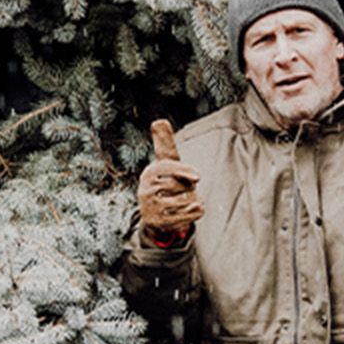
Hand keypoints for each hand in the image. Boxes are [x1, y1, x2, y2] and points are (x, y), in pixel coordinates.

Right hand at [138, 118, 203, 239]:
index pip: (169, 168)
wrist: (154, 215)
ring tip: (183, 201)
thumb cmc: (164, 183)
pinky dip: (195, 212)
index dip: (185, 171)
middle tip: (182, 190)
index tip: (198, 177)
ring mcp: (151, 208)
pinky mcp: (159, 223)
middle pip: (182, 186)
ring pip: (188, 201)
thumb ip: (164, 143)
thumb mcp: (165, 164)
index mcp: (149, 173)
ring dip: (193, 200)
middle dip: (189, 188)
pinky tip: (188, 211)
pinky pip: (189, 214)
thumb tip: (159, 121)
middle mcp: (146, 190)